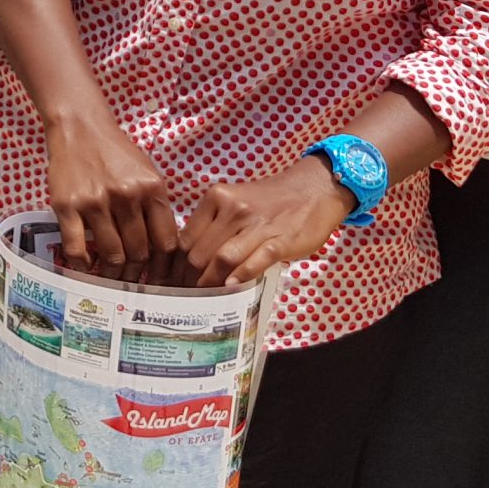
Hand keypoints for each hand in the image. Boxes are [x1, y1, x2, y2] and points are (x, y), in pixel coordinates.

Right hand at [44, 109, 176, 270]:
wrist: (80, 128)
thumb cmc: (116, 153)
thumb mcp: (147, 173)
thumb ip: (156, 207)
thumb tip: (162, 250)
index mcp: (151, 188)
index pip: (165, 242)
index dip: (162, 267)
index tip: (157, 279)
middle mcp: (126, 196)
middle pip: (139, 252)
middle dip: (136, 273)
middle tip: (131, 281)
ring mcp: (96, 201)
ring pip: (111, 254)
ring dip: (111, 273)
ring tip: (110, 277)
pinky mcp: (68, 206)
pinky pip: (76, 248)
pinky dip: (82, 265)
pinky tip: (85, 267)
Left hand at [176, 160, 354, 288]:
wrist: (314, 189)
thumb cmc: (270, 202)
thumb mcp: (235, 203)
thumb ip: (213, 225)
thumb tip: (189, 261)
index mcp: (216, 198)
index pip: (185, 239)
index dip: (176, 267)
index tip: (174, 284)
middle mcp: (233, 209)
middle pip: (199, 252)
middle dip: (190, 280)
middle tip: (187, 298)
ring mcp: (257, 224)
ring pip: (222, 258)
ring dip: (211, 282)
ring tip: (206, 298)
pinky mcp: (281, 239)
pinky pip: (257, 260)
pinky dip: (242, 275)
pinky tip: (232, 287)